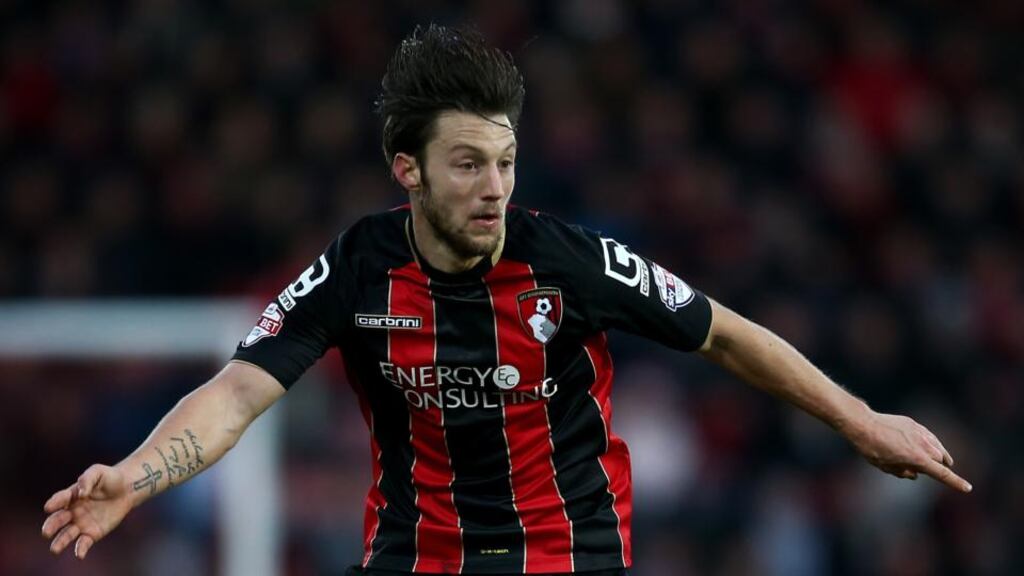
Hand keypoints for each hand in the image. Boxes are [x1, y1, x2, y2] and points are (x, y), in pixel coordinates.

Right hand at [41, 464, 134, 558]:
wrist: (127, 489)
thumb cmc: (110, 478)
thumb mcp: (98, 472)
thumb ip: (87, 479)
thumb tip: (81, 493)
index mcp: (71, 496)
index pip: (60, 499)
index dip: (54, 503)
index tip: (49, 507)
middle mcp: (72, 511)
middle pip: (58, 520)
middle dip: (51, 526)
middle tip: (46, 532)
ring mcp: (81, 523)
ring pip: (67, 534)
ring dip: (60, 542)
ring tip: (55, 549)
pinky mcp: (92, 533)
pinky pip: (84, 542)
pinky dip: (80, 549)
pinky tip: (80, 554)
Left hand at [846, 411, 971, 492]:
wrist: (864, 424)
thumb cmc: (872, 449)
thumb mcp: (886, 467)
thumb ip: (903, 473)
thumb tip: (915, 474)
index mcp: (918, 459)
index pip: (943, 474)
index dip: (955, 482)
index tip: (967, 488)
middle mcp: (924, 445)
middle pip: (941, 460)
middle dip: (941, 467)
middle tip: (941, 473)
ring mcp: (920, 433)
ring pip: (938, 447)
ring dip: (940, 455)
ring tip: (943, 460)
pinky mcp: (914, 424)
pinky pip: (929, 436)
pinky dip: (932, 443)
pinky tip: (929, 445)